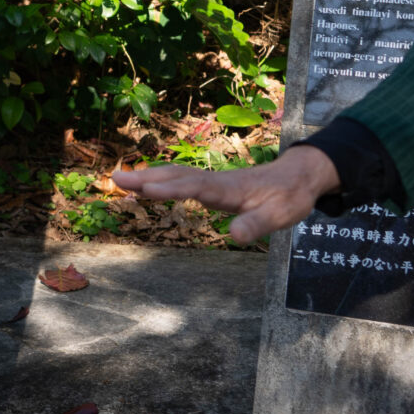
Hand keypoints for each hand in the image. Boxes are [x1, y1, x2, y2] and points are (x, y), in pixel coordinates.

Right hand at [109, 146, 339, 244]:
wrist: (298, 177)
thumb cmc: (289, 197)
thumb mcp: (280, 216)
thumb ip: (256, 225)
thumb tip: (235, 237)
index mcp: (227, 188)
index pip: (194, 187)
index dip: (170, 189)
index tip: (145, 189)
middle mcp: (214, 181)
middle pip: (175, 177)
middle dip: (145, 177)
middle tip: (115, 177)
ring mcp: (211, 182)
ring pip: (174, 176)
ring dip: (147, 177)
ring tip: (119, 179)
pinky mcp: (211, 185)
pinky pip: (179, 180)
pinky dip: (159, 180)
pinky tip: (145, 185)